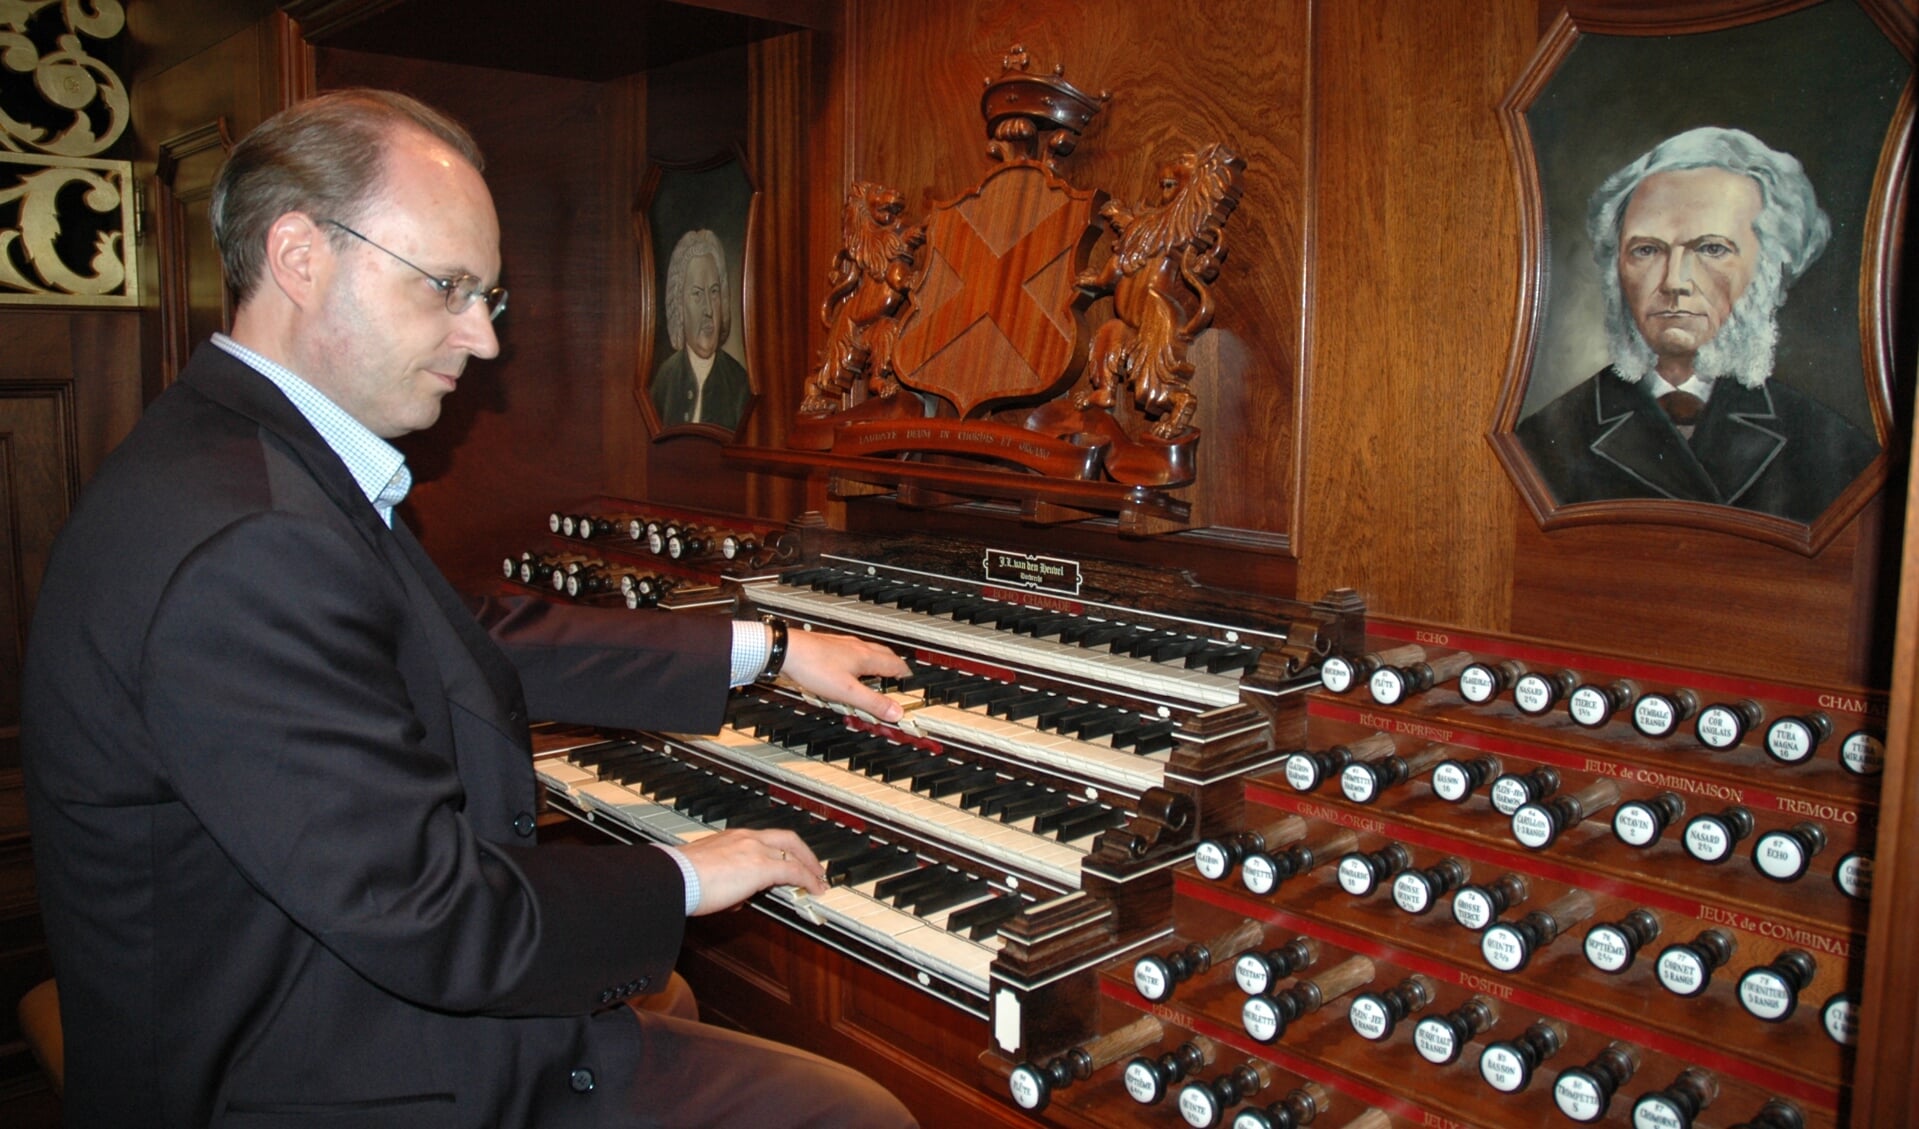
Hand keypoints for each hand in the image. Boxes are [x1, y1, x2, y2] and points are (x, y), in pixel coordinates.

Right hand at [679, 828, 825, 914]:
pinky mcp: (760, 867)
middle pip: (787, 839)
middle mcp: (746, 838)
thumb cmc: (681, 878)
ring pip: (792, 853)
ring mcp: (754, 850)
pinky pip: (793, 872)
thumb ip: (727, 880)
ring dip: (808, 867)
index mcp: (732, 838)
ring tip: (817, 881)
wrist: (674, 878)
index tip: (787, 859)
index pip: (765, 839)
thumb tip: (737, 897)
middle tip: (814, 866)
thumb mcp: (708, 872)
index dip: (781, 850)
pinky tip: (815, 889)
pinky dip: (807, 880)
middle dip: (804, 853)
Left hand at [779, 627, 910, 722]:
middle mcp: (856, 647)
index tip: (910, 680)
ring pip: (867, 651)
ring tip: (877, 671)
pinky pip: (852, 651)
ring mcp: (842, 645)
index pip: (895, 664)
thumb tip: (896, 712)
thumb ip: (872, 702)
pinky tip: (849, 666)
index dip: (905, 673)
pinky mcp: (828, 646)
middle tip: (898, 674)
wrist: (786, 650)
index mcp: (866, 657)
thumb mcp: (847, 692)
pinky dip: (859, 659)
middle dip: (893, 665)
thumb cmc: (813, 667)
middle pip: (883, 654)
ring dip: (877, 661)